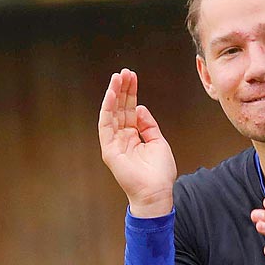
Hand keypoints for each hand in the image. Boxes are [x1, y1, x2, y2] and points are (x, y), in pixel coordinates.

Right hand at [98, 68, 177, 218]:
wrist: (157, 192)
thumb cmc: (159, 172)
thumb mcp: (158, 141)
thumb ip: (148, 125)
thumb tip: (139, 108)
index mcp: (133, 137)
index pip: (129, 110)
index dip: (131, 93)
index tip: (132, 77)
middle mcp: (122, 138)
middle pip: (120, 109)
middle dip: (122, 90)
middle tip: (124, 72)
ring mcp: (114, 144)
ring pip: (111, 114)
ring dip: (114, 95)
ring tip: (117, 78)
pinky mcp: (109, 150)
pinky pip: (106, 125)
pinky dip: (108, 109)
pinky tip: (112, 94)